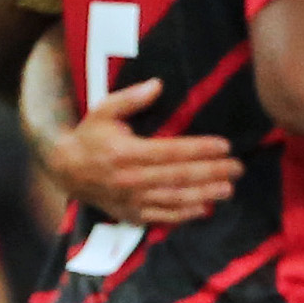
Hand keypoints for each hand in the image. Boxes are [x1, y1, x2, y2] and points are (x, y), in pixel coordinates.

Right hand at [37, 76, 240, 224]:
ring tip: (228, 188)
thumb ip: (130, 98)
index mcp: (126, 152)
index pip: (172, 151)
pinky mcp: (130, 214)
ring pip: (175, 199)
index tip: (225, 146)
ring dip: (205, 195)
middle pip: (179, 176)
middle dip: (212, 172)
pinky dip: (184, 214)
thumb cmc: (90, 137)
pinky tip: (204, 208)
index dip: (200, 149)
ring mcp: (131, 200)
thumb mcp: (103, 111)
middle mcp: (130, 179)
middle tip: (238, 167)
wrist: (65, 171)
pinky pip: (162, 217)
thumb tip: (157, 85)